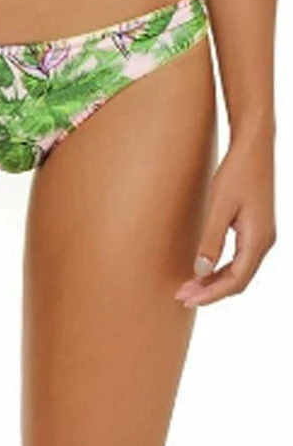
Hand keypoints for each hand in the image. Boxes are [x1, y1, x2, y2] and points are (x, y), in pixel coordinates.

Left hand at [174, 123, 275, 307]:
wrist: (254, 147)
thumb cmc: (237, 172)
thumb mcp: (220, 205)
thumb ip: (211, 239)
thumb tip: (200, 271)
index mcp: (258, 239)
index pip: (235, 280)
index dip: (210, 293)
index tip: (186, 298)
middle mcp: (265, 242)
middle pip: (238, 280)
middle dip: (210, 291)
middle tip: (181, 296)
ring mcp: (262, 236)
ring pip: (239, 271)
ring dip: (215, 281)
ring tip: (189, 286)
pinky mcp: (256, 228)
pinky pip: (240, 259)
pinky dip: (222, 268)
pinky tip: (204, 269)